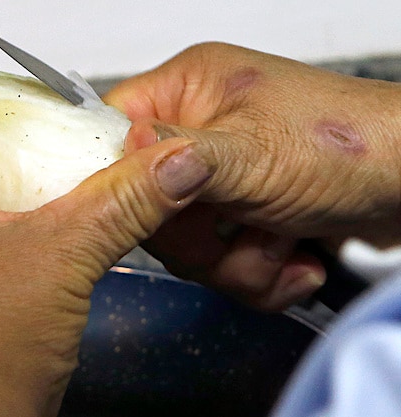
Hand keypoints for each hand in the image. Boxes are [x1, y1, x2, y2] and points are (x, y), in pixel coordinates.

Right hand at [105, 43, 400, 309]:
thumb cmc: (351, 145)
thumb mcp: (254, 152)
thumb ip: (182, 156)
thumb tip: (126, 153)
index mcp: (192, 92)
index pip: (114, 131)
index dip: (118, 178)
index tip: (135, 212)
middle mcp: (201, 135)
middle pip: (147, 206)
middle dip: (197, 241)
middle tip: (232, 230)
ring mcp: (222, 181)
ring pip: (185, 246)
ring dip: (235, 263)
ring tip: (277, 244)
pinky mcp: (242, 218)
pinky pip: (219, 264)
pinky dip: (256, 274)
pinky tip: (293, 259)